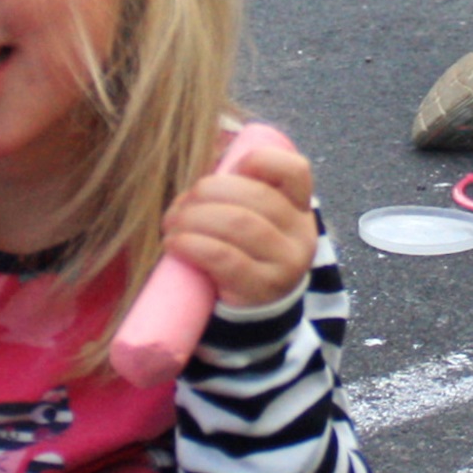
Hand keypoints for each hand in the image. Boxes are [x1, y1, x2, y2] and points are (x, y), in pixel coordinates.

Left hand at [156, 134, 315, 313]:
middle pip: (255, 197)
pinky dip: (194, 245)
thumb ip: (236, 191)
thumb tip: (200, 159)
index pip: (295, 170)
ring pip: (239, 224)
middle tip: (178, 207)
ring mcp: (286, 264)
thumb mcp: (250, 219)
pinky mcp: (262, 289)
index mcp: (298, 208)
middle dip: (206, 194)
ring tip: (171, 225)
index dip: (261, 160)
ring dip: (194, 219)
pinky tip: (175, 243)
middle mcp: (300, 234)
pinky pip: (225, 258)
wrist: (252, 314)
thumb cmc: (241, 254)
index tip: (231, 168)